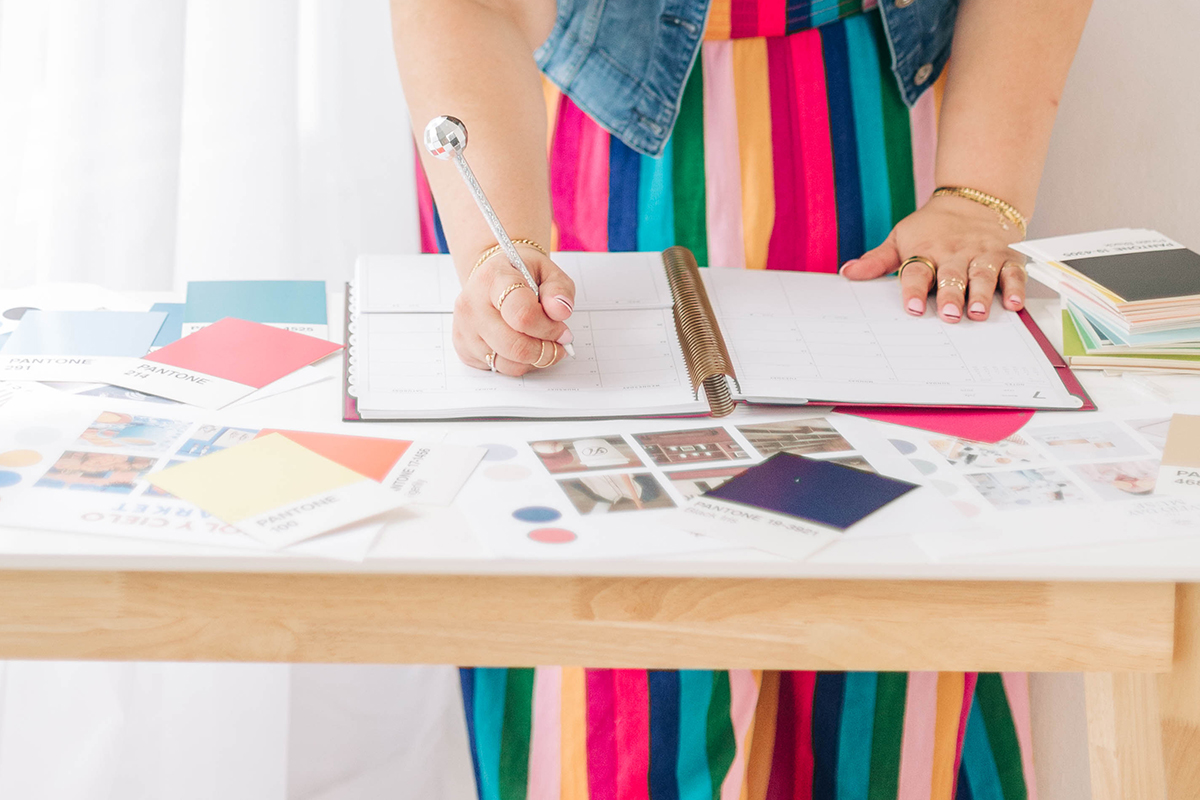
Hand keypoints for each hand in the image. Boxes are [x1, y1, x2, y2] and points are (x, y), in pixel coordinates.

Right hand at [452, 245, 575, 374]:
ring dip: (534, 360)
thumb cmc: (520, 274)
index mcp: (493, 279)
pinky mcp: (463, 347)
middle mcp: (472, 305)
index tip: (563, 331)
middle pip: (514, 346)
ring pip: (509, 363)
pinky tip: (523, 345)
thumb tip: (561, 311)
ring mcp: (465, 329)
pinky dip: (518, 363)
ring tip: (543, 343)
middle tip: (559, 344)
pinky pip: (499, 369)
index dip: (549, 328)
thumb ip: (559, 290)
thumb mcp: (547, 271)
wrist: (491, 277)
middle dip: (546, 351)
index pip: (522, 314)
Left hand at [840, 194, 1027, 322]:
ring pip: (982, 275)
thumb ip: (877, 260)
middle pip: (951, 275)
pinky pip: (1013, 272)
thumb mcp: (901, 238)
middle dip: (951, 295)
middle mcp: (955, 253)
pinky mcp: (1007, 257)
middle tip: (950, 315)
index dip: (913, 289)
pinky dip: (1016, 287)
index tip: (911, 307)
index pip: (917, 271)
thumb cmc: (933, 227)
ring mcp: (982, 255)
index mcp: (927, 250)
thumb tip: (848, 273)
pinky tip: (1014, 303)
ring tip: (979, 312)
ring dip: (982, 294)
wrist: (974, 199)